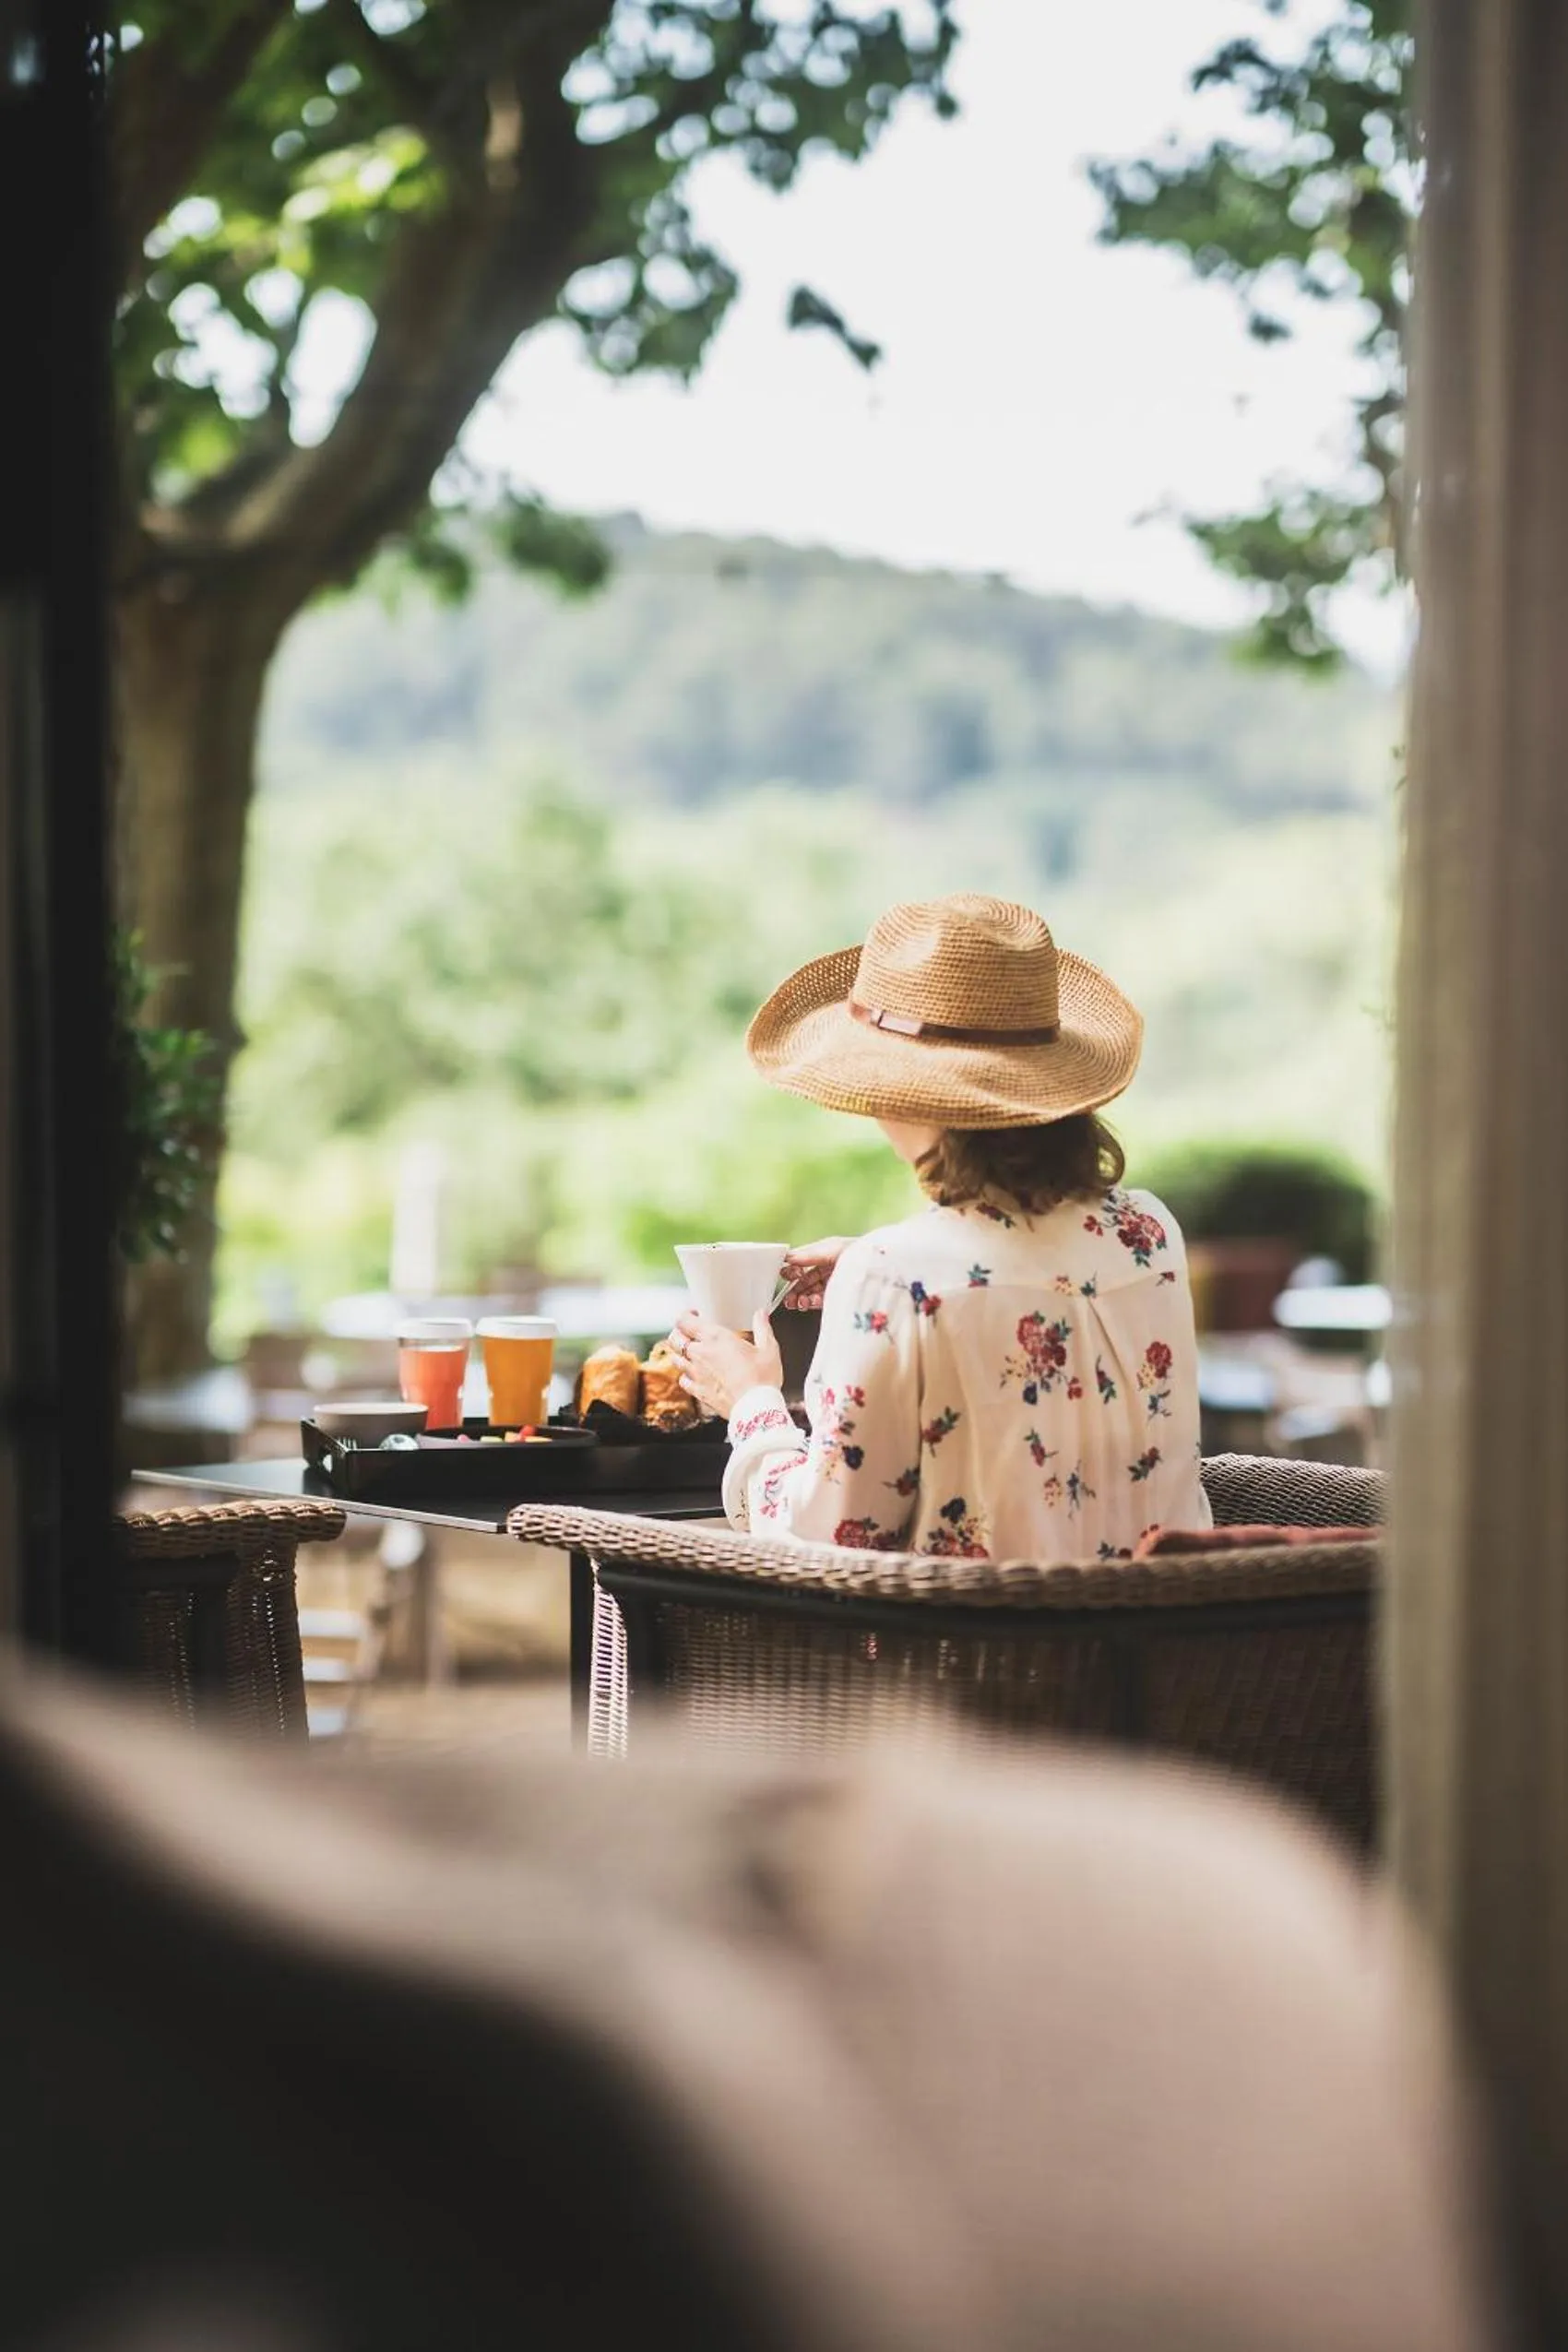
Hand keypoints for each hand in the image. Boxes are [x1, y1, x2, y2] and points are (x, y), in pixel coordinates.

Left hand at [669, 1309, 783, 1420]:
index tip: (694, 1315)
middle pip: (675, 1338)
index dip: (685, 1315)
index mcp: (716, 1338)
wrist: (755, 1408)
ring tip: (691, 1353)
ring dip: (680, 1354)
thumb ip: (763, 1328)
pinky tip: (695, 1376)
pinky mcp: (698, 1391)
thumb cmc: (762, 1378)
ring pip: (675, 1359)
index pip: (685, 1321)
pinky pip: (683, 1381)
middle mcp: (701, 1354)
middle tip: (689, 1333)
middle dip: (679, 1333)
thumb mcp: (768, 1349)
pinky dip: (686, 1376)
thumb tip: (761, 1314)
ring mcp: (696, 1374)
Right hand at [779, 1235, 852, 1311]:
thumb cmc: (859, 1251)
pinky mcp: (841, 1295)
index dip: (792, 1269)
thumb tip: (787, 1257)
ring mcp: (834, 1282)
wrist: (883, 1266)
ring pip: (811, 1291)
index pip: (801, 1262)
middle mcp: (828, 1267)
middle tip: (787, 1298)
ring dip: (801, 1298)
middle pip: (804, 1280)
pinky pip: (821, 1300)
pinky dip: (812, 1302)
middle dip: (794, 1289)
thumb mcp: (831, 1249)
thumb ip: (808, 1255)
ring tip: (797, 1303)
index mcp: (824, 1253)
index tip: (786, 1275)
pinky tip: (809, 1303)